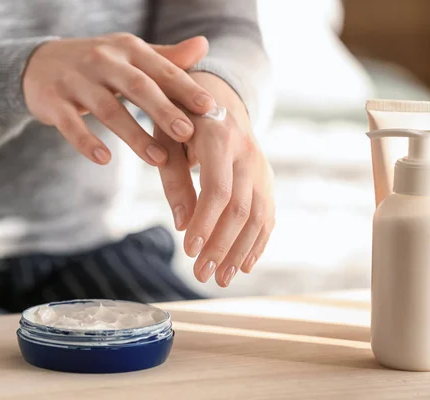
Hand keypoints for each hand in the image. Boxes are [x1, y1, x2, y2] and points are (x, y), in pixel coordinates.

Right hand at [23, 34, 215, 165]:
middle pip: (137, 87)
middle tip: (187, 133)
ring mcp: (76, 81)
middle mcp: (102, 60)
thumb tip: (204, 45)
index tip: (209, 108)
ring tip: (158, 159)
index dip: (185, 88)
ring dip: (134, 135)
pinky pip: (70, 124)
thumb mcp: (130, 54)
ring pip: (108, 110)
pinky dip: (87, 142)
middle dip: (164, 111)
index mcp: (127, 49)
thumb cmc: (97, 64)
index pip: (161, 69)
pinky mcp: (53, 102)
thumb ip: (166, 57)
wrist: (39, 63)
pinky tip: (104, 159)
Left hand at [155, 72, 274, 286]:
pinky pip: (267, 213)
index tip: (187, 250)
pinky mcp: (265, 177)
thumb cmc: (180, 118)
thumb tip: (180, 224)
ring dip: (240, 251)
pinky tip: (244, 264)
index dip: (204, 222)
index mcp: (220, 138)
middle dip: (220, 245)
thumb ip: (173, 178)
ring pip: (258, 215)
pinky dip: (258, 241)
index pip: (218, 189)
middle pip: (240, 208)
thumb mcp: (165, 138)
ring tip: (221, 277)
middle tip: (200, 273)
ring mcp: (261, 165)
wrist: (216, 93)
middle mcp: (247, 152)